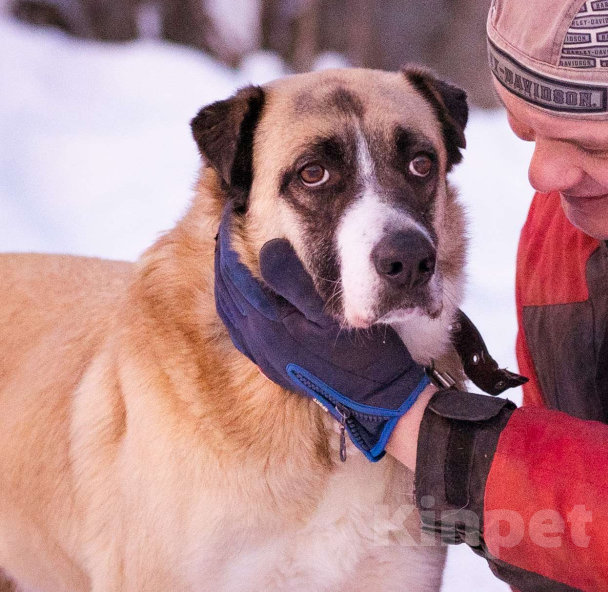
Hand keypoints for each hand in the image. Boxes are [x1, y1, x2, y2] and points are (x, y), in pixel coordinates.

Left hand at [213, 206, 429, 461]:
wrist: (378, 402)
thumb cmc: (364, 355)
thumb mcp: (331, 312)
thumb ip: (293, 280)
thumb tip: (267, 247)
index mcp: (268, 324)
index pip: (232, 274)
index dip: (227, 241)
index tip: (230, 212)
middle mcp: (259, 343)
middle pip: (226, 292)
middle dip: (222, 258)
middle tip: (226, 228)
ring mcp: (265, 358)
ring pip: (230, 313)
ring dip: (226, 282)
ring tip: (231, 257)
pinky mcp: (276, 368)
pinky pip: (241, 333)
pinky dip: (236, 308)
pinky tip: (247, 301)